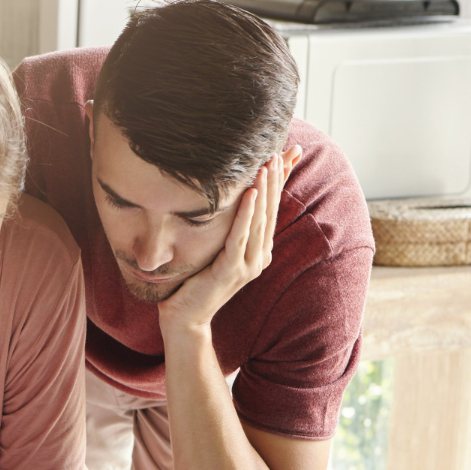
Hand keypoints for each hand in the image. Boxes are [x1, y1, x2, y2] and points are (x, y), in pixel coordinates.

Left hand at [156, 147, 301, 337]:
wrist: (185, 318)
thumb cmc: (195, 282)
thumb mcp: (215, 249)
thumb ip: (226, 229)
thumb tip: (229, 201)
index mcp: (258, 251)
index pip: (270, 210)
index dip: (278, 183)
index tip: (285, 156)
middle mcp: (259, 257)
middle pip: (269, 211)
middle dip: (275, 180)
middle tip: (279, 152)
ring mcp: (248, 266)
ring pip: (258, 221)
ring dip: (264, 191)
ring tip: (267, 165)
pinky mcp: (231, 272)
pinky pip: (240, 237)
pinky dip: (246, 214)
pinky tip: (250, 194)